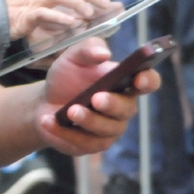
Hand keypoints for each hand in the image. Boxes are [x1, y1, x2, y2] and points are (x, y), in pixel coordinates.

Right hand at [3, 0, 119, 40]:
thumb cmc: (11, 15)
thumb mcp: (36, 8)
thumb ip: (55, 10)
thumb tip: (81, 17)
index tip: (105, 0)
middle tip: (105, 5)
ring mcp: (29, 2)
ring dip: (76, 2)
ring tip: (90, 13)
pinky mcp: (22, 16)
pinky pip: (41, 13)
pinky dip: (57, 18)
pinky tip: (70, 23)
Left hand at [35, 38, 160, 154]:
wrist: (44, 103)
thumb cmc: (66, 78)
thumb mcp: (72, 57)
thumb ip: (88, 48)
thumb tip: (103, 53)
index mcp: (125, 83)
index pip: (148, 82)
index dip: (148, 80)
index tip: (138, 78)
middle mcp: (123, 108)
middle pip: (127, 109)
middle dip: (112, 104)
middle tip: (96, 98)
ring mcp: (110, 129)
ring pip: (106, 129)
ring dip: (88, 120)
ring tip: (70, 111)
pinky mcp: (92, 144)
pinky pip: (83, 142)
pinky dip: (64, 131)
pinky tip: (48, 120)